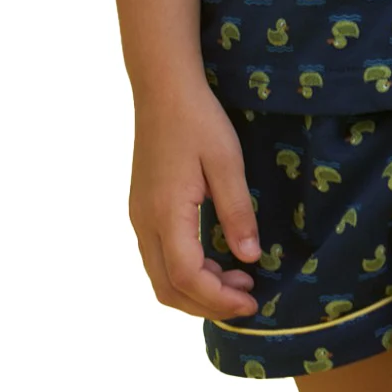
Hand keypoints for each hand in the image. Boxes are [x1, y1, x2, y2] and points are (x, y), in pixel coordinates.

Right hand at [128, 76, 262, 319]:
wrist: (162, 88)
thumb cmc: (198, 120)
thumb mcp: (227, 161)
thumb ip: (237, 212)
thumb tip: (249, 258)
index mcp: (165, 213)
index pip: (187, 277)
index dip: (218, 298)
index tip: (252, 299)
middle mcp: (144, 223)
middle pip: (167, 288)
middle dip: (207, 303)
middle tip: (247, 294)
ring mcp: (139, 217)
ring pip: (160, 276)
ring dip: (196, 289)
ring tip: (236, 278)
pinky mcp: (141, 209)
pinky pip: (158, 258)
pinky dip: (185, 272)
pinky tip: (213, 259)